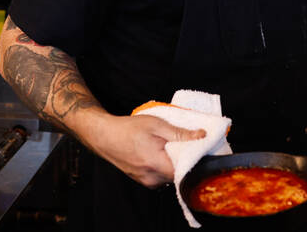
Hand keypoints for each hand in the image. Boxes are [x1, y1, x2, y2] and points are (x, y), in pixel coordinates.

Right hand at [87, 113, 206, 187]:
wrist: (105, 136)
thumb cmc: (128, 129)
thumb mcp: (156, 125)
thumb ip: (180, 133)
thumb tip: (201, 136)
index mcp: (157, 164)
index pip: (188, 170)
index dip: (196, 160)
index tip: (201, 149)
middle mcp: (153, 178)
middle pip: (180, 174)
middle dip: (185, 161)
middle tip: (186, 145)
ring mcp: (148, 182)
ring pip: (171, 177)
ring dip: (174, 164)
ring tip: (170, 148)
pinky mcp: (144, 182)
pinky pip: (162, 178)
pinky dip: (165, 167)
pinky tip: (160, 154)